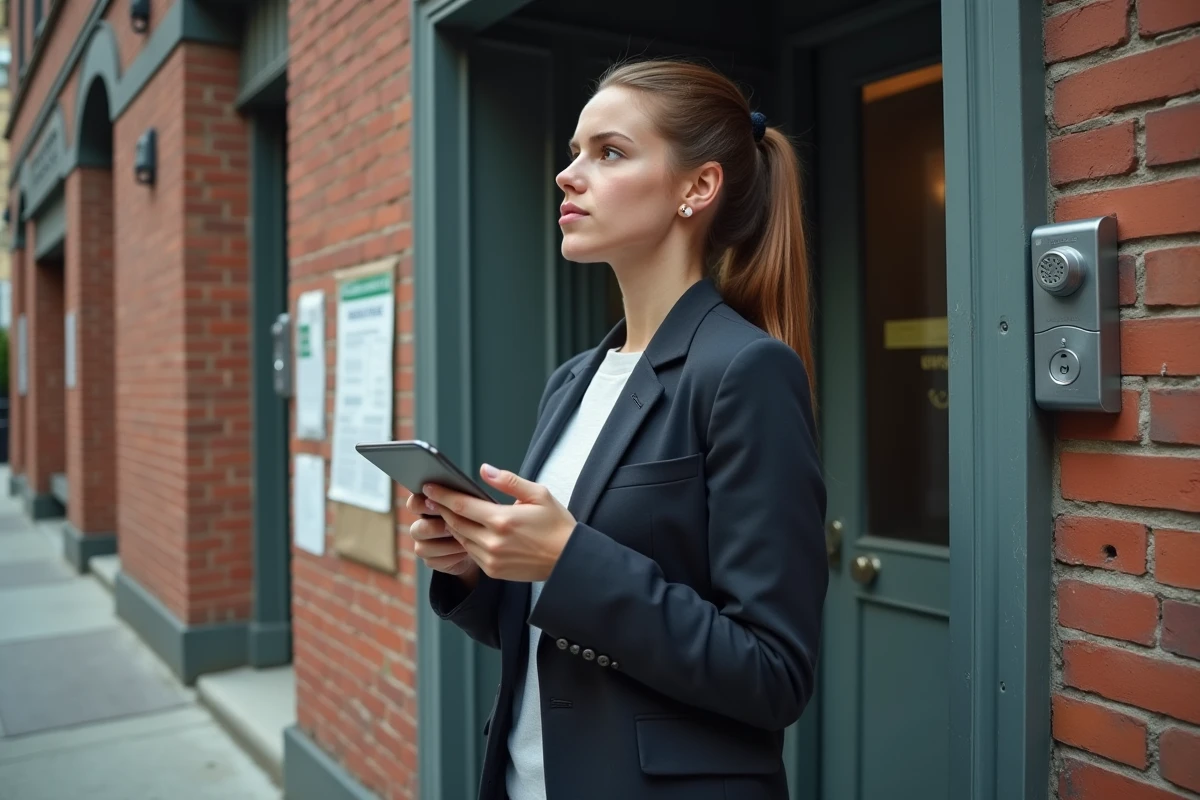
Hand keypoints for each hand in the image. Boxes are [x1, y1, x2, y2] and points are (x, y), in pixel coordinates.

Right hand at [404, 492, 479, 581]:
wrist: (482, 542)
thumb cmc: (475, 517)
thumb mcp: (471, 504)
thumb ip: (463, 496)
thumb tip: (473, 483)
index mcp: (427, 506)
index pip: (414, 503)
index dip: (421, 504)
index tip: (435, 502)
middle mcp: (420, 524)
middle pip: (416, 528)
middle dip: (437, 528)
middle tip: (455, 526)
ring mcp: (423, 544)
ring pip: (422, 548)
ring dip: (447, 544)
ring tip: (467, 541)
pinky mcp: (431, 560)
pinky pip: (434, 561)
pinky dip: (452, 557)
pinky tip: (466, 552)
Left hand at [422, 464, 576, 581]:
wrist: (568, 560)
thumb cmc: (556, 525)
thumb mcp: (538, 494)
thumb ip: (508, 481)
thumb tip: (483, 470)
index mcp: (502, 520)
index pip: (461, 505)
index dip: (442, 495)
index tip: (428, 487)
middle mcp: (493, 542)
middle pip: (455, 523)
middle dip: (441, 509)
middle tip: (430, 498)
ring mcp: (491, 559)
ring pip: (460, 538)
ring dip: (451, 525)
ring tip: (444, 512)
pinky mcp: (493, 571)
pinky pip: (471, 552)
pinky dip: (465, 540)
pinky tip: (464, 530)